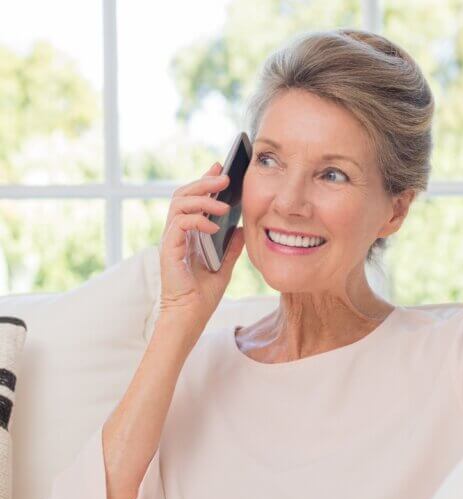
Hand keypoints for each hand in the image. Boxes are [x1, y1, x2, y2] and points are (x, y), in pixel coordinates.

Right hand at [158, 162, 244, 324]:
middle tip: (224, 176)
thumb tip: (243, 228)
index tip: (220, 167)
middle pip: (182, 195)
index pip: (192, 199)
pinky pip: (179, 224)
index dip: (204, 181)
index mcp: (188, 234)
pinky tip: (214, 227)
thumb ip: (232, 247)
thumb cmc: (202, 296)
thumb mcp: (225, 266)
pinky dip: (197, 221)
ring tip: (223, 205)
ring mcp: (171, 240)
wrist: (190, 317)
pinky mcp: (169, 250)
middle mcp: (176, 233)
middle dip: (203, 181)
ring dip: (202, 199)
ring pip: (178, 204)